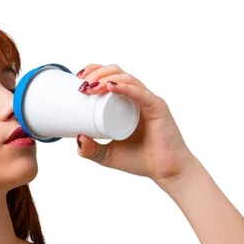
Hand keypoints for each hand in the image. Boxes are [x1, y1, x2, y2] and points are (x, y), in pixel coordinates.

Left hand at [75, 63, 195, 183]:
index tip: (78, 79)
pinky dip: (125, 88)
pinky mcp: (157, 107)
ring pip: (127, 79)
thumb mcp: (107, 156)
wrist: (166, 172)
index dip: (95, 73)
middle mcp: (138, 98)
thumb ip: (91, 150)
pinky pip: (140, 93)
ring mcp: (148, 101)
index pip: (110, 78)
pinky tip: (111, 86)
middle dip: (97, 72)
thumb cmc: (141, 160)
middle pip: (117, 73)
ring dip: (107, 78)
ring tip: (91, 86)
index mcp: (127, 103)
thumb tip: (77, 138)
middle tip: (82, 83)